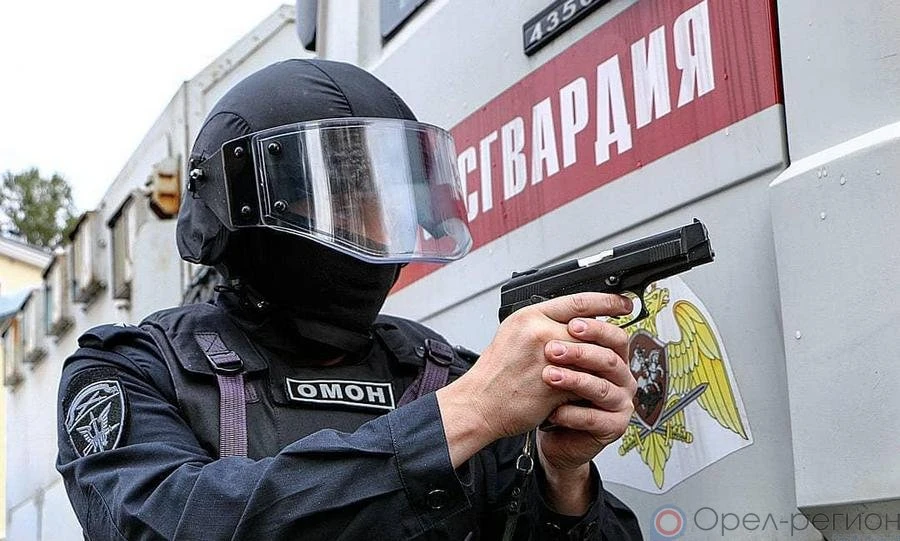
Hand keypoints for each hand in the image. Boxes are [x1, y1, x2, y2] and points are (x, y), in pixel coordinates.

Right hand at [436, 293, 632, 466]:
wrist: (479, 403)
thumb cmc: (495, 373)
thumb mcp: (514, 334)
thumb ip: (544, 324)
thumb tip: (577, 320)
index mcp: (529, 316)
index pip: (578, 302)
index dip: (607, 301)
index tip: (623, 304)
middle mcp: (538, 333)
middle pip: (590, 329)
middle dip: (607, 337)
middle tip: (621, 339)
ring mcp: (547, 359)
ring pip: (591, 355)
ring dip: (600, 363)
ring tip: (605, 366)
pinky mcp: (554, 384)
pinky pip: (584, 380)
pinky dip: (590, 384)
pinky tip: (590, 386)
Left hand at [537, 314, 636, 471]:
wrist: (550, 430)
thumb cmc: (553, 392)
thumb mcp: (556, 361)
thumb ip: (562, 338)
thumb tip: (553, 312)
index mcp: (611, 354)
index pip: (612, 334)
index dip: (595, 327)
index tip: (572, 323)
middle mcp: (620, 376)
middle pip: (610, 358)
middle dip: (581, 352)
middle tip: (553, 350)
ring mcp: (619, 401)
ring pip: (602, 387)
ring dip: (574, 380)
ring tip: (549, 377)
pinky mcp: (613, 426)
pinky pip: (594, 418)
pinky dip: (571, 413)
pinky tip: (553, 410)